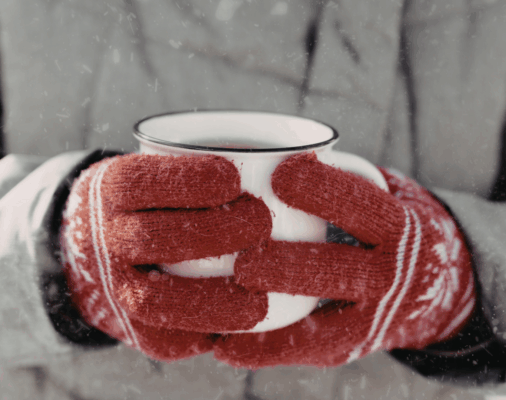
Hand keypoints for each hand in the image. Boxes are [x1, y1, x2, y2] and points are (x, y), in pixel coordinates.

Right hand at [59, 154, 271, 360]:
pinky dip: (209, 331)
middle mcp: (105, 240)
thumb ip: (194, 169)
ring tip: (260, 296)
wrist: (92, 253)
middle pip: (154, 238)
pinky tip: (243, 322)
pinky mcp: (134, 331)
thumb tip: (283, 158)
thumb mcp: (149, 172)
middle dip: (215, 232)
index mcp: (110, 192)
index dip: (190, 181)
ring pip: (157, 301)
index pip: (142, 183)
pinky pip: (170, 337)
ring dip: (214, 300)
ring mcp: (114, 289)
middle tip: (261, 223)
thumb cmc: (144, 205)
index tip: (234, 177)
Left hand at [214, 153, 475, 367]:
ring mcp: (371, 315)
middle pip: (337, 269)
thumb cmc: (384, 224)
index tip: (279, 173)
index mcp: (398, 226)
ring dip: (269, 309)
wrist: (433, 284)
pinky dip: (263, 350)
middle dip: (289, 265)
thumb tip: (267, 149)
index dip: (323, 190)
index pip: (362, 206)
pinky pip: (304, 348)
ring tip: (227, 298)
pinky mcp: (348, 345)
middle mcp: (390, 273)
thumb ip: (340, 176)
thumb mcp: (382, 193)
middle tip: (244, 258)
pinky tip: (225, 346)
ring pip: (319, 317)